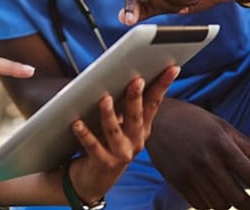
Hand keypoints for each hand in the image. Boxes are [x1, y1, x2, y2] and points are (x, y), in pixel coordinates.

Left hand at [67, 66, 178, 203]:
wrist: (94, 181)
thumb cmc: (107, 144)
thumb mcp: (120, 125)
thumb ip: (124, 105)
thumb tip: (125, 75)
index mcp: (142, 128)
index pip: (154, 103)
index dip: (163, 85)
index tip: (172, 68)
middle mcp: (135, 142)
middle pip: (137, 116)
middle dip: (136, 98)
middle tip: (137, 80)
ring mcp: (121, 154)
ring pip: (115, 131)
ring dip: (109, 115)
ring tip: (104, 99)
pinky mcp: (103, 164)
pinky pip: (93, 146)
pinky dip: (85, 134)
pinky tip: (77, 123)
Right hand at [145, 98, 249, 209]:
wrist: (155, 119)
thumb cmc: (193, 120)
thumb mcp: (222, 127)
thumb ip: (249, 145)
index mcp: (222, 145)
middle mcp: (208, 161)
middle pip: (238, 198)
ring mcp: (191, 173)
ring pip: (220, 204)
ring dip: (230, 205)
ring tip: (234, 199)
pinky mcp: (178, 182)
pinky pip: (201, 205)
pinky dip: (211, 205)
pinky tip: (215, 198)